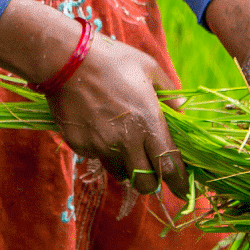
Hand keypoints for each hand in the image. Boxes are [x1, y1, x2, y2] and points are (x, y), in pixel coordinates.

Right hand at [46, 34, 188, 197]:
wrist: (66, 60)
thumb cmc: (112, 60)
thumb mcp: (149, 68)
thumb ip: (169, 93)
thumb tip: (182, 111)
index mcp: (148, 121)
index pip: (169, 165)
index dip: (178, 182)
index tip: (183, 190)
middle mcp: (126, 140)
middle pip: (145, 183)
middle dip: (151, 181)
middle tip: (150, 169)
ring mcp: (101, 145)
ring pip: (120, 172)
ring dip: (125, 164)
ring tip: (120, 140)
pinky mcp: (81, 146)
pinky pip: (97, 157)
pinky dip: (102, 149)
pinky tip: (97, 125)